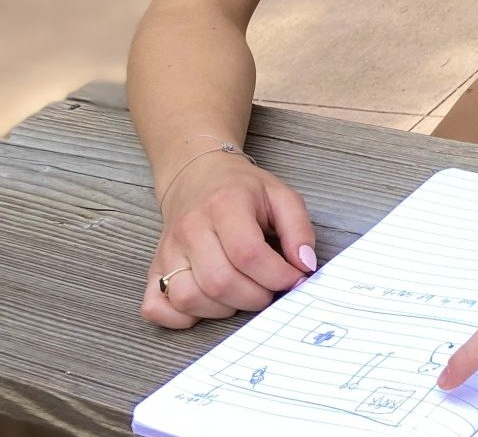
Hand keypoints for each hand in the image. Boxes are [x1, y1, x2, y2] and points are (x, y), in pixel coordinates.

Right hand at [142, 150, 316, 327]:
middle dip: (255, 296)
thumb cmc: (242, 190)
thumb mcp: (281, 196)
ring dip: (223, 309)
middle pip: (220, 282)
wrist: (197, 177)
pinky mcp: (154, 270)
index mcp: (224, 205)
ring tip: (242, 293)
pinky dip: (181, 318)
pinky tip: (207, 305)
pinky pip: (156, 308)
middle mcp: (190, 229)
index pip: (248, 254)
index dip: (277, 275)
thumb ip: (299, 229)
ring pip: (189, 299)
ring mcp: (168, 252)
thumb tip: (304, 266)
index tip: (294, 278)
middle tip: (269, 289)